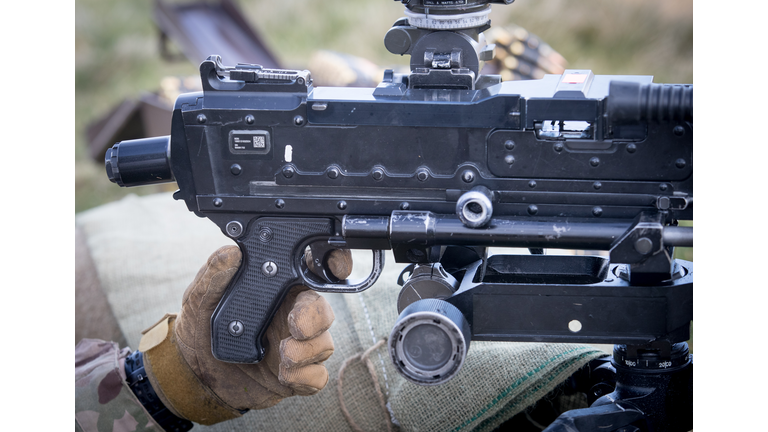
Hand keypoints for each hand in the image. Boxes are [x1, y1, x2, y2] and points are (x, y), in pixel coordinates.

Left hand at [139, 245, 350, 424]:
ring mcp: (297, 345)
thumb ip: (214, 275)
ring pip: (325, 344)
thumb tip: (231, 253)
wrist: (194, 372)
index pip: (314, 270)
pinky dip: (305, 376)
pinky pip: (317, 376)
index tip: (338, 268)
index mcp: (278, 289)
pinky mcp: (295, 375)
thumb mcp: (198, 297)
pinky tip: (284, 375)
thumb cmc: (200, 326)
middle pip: (323, 310)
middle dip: (316, 318)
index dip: (334, 264)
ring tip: (282, 355)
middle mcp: (293, 314)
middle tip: (295, 327)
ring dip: (307, 351)